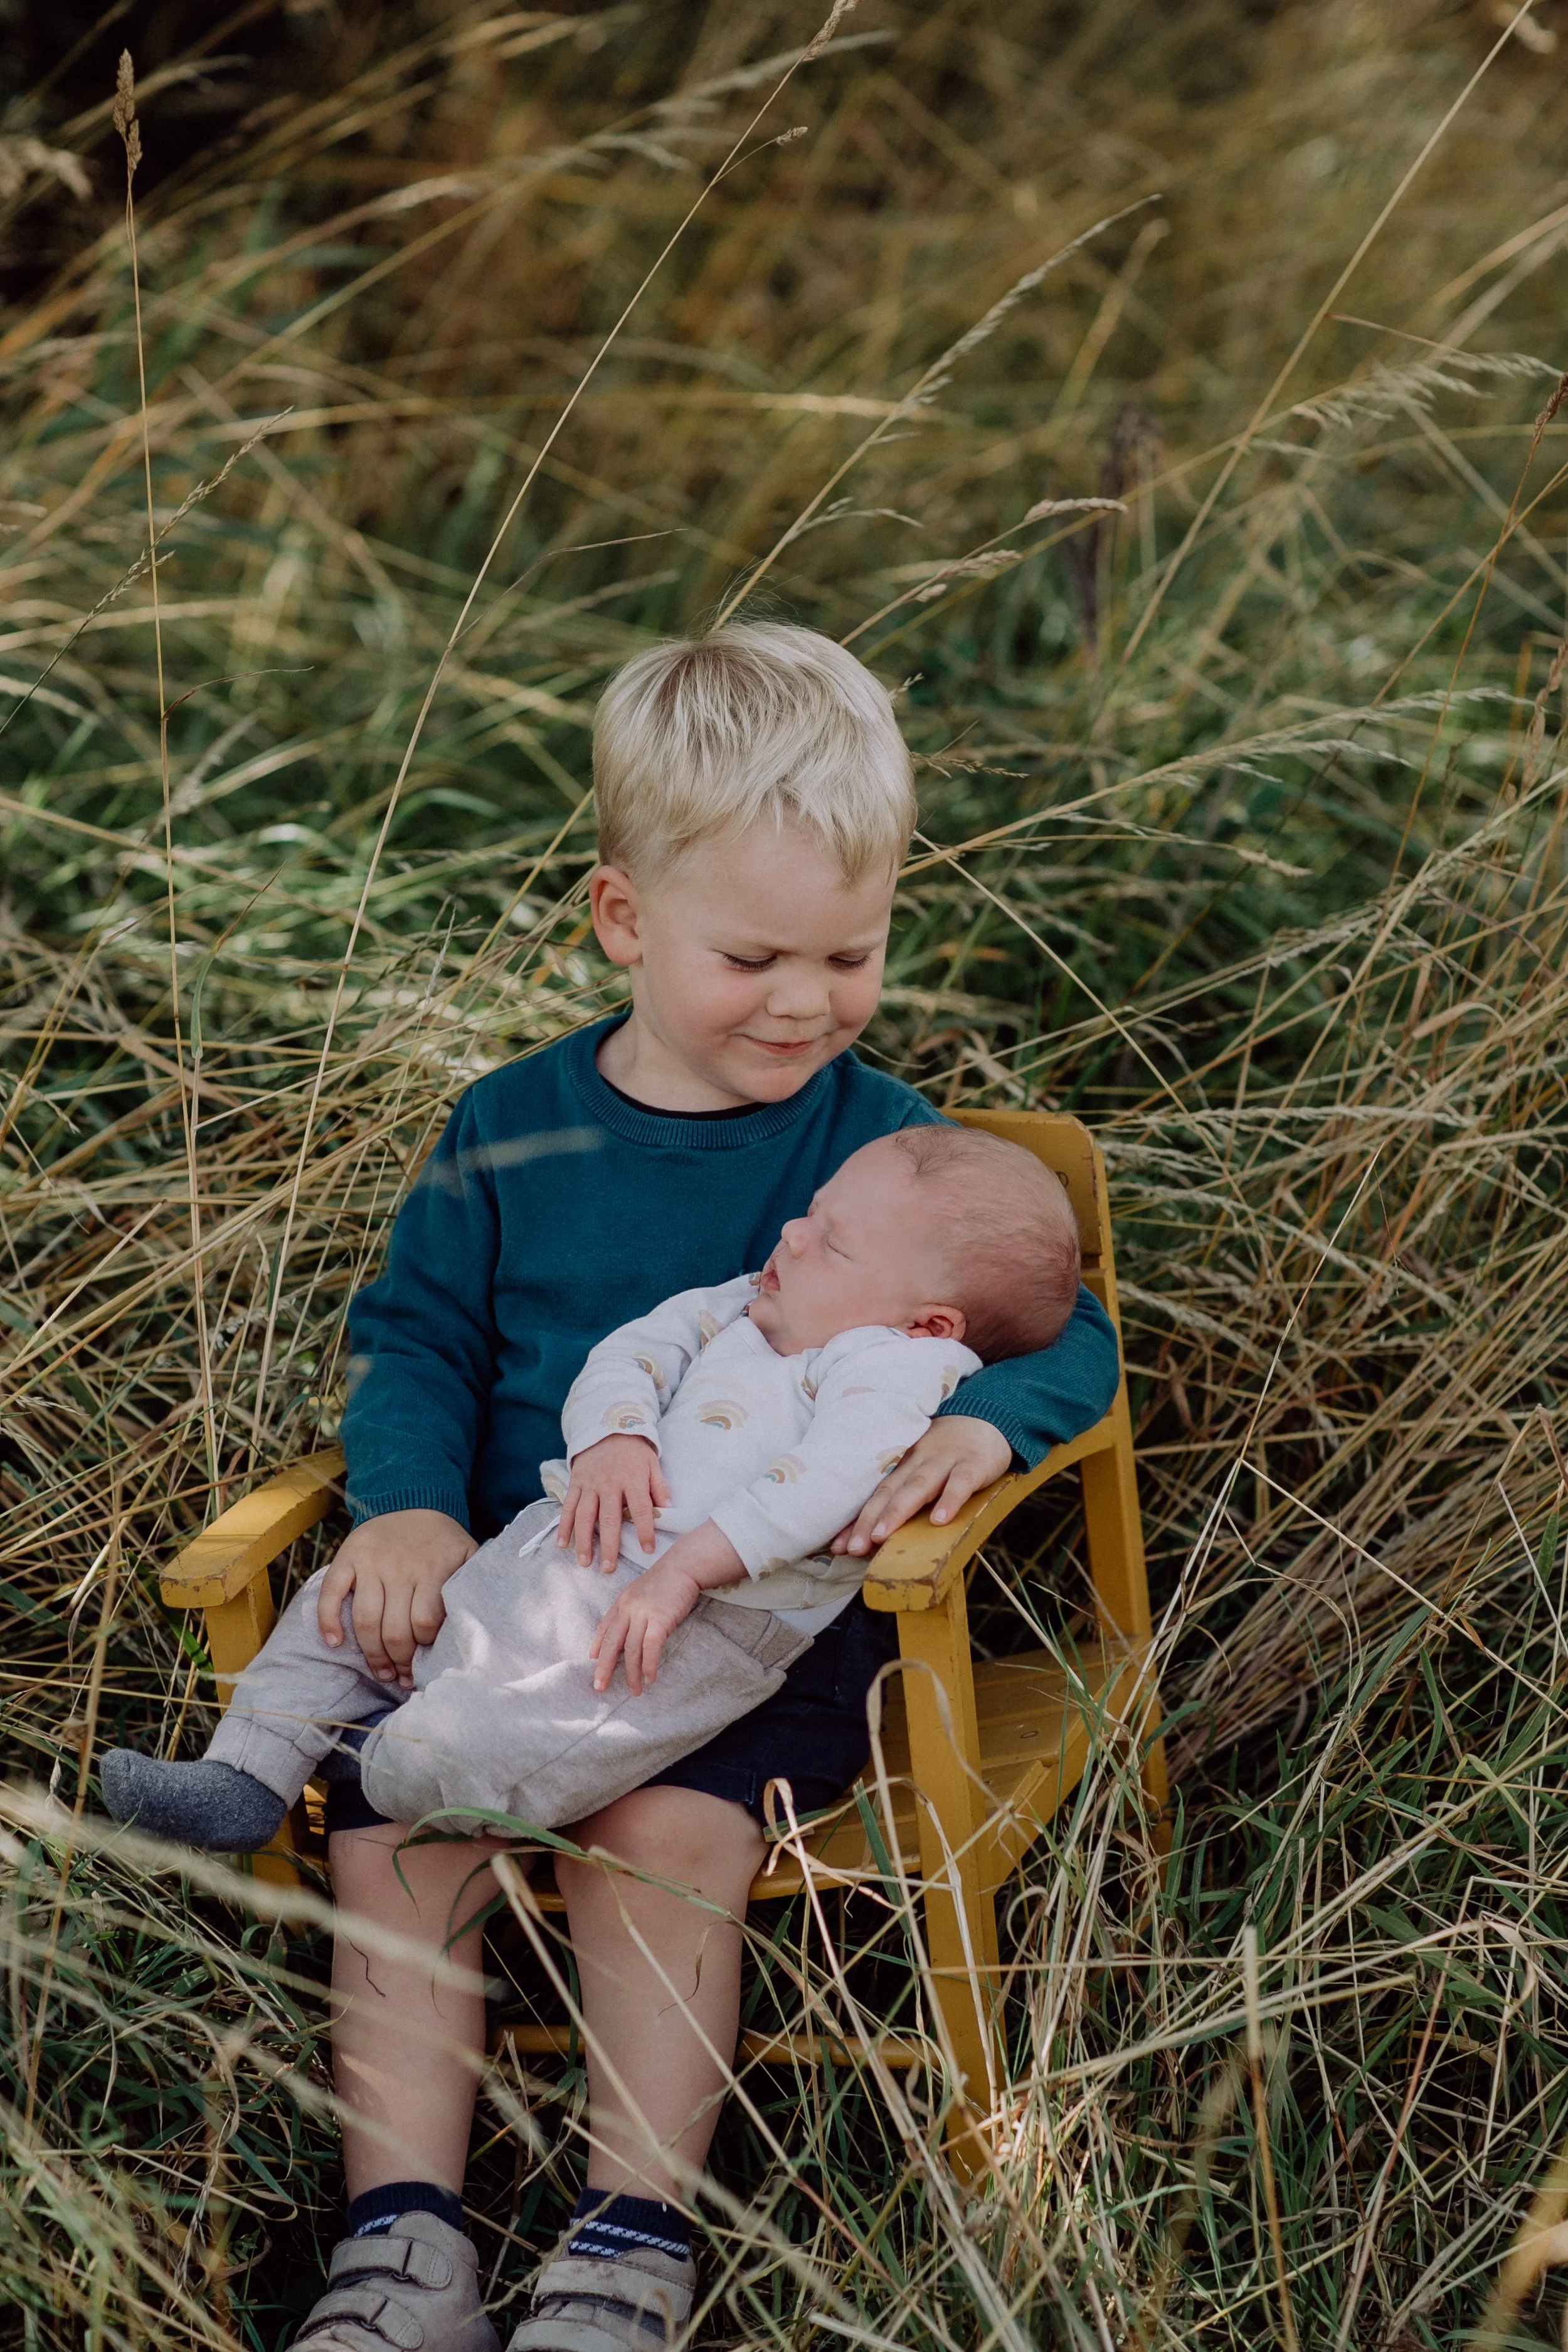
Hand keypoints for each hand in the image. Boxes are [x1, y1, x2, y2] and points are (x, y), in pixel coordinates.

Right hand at [317, 1509, 476, 1687]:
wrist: (413, 1500)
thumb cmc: (442, 1542)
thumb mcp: (468, 1556)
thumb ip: (470, 1586)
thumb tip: (475, 1627)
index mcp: (433, 1569)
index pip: (425, 1622)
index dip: (424, 1648)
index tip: (427, 1662)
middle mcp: (400, 1567)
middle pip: (395, 1629)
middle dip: (399, 1661)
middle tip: (403, 1677)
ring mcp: (371, 1562)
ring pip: (366, 1620)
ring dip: (371, 1654)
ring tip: (381, 1672)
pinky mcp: (348, 1557)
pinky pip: (332, 1593)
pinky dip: (328, 1621)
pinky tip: (335, 1643)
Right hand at [559, 1433, 670, 1568]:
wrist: (607, 1426)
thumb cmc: (634, 1451)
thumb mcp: (652, 1463)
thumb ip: (659, 1487)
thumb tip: (669, 1510)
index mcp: (632, 1479)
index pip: (641, 1508)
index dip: (645, 1530)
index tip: (649, 1549)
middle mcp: (610, 1483)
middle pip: (609, 1518)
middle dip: (609, 1545)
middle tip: (608, 1569)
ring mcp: (590, 1484)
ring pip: (585, 1516)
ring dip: (584, 1541)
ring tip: (584, 1563)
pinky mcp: (576, 1483)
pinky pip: (569, 1507)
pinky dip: (564, 1526)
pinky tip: (563, 1544)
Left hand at [589, 1519, 744, 1693]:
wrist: (686, 1565)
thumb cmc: (668, 1579)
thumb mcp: (644, 1591)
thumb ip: (635, 1608)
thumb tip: (632, 1628)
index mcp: (623, 1601)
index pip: (606, 1626)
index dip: (598, 1644)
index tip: (593, 1658)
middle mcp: (628, 1608)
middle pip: (612, 1643)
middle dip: (605, 1667)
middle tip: (600, 1687)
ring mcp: (643, 1614)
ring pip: (632, 1650)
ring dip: (632, 1674)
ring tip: (635, 1691)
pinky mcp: (660, 1619)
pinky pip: (650, 1648)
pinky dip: (649, 1666)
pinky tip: (650, 1678)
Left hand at [829, 1415, 1011, 1555]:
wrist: (987, 1419)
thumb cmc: (949, 1452)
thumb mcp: (923, 1468)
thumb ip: (905, 1495)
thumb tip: (878, 1535)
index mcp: (903, 1465)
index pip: (875, 1494)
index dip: (856, 1521)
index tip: (836, 1546)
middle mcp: (919, 1461)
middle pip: (889, 1491)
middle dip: (868, 1521)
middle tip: (852, 1548)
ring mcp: (946, 1461)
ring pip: (918, 1486)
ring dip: (898, 1511)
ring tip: (881, 1537)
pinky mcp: (974, 1464)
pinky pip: (960, 1483)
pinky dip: (949, 1500)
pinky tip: (939, 1521)